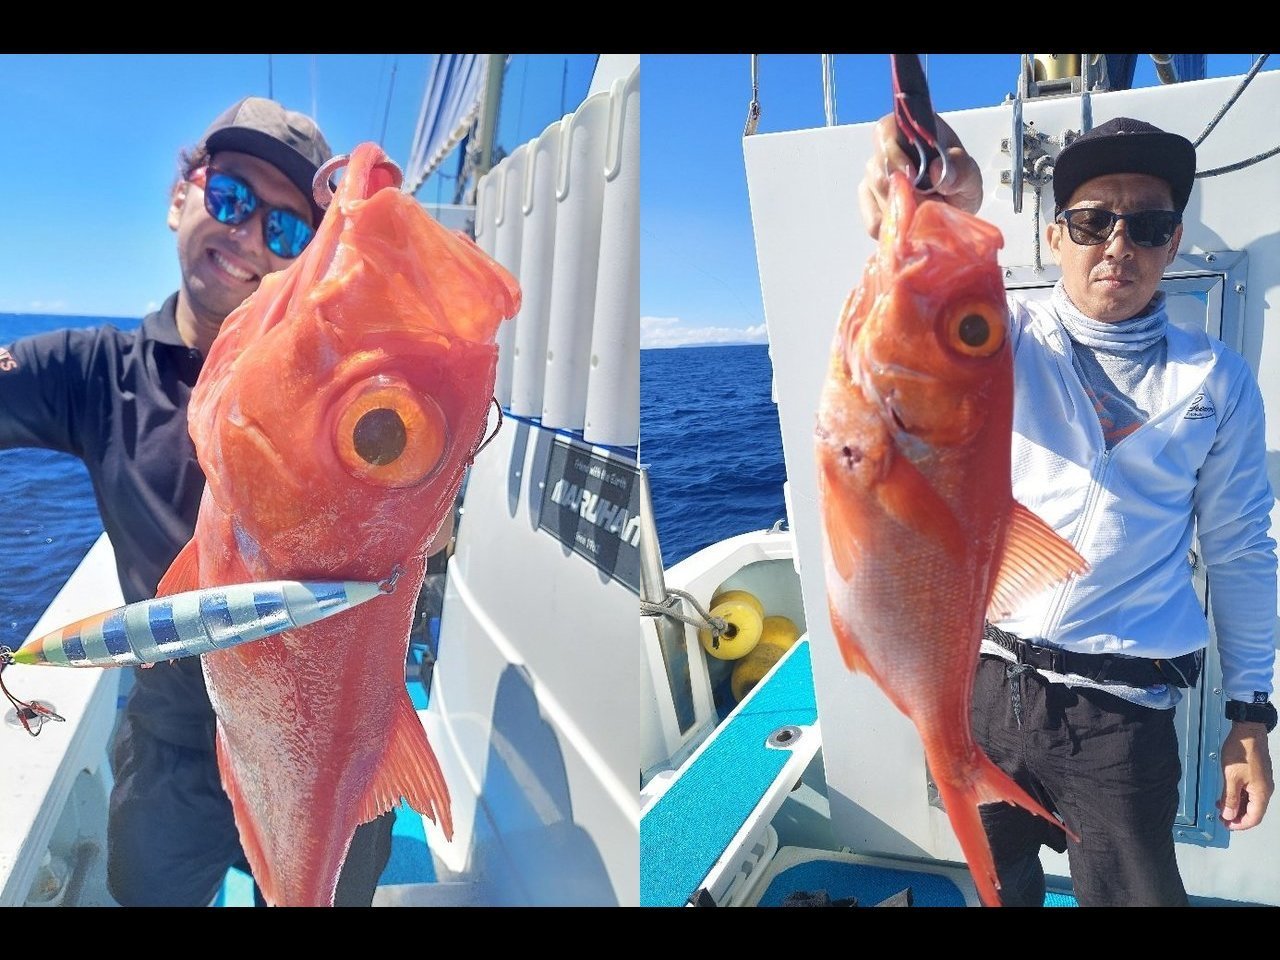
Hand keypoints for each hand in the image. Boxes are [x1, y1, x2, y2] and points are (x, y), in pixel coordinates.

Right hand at [857, 114, 983, 239]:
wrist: (953, 211)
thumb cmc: (959, 185)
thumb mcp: (970, 176)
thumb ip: (959, 169)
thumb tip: (935, 168)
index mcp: (911, 132)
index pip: (886, 131)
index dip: (894, 154)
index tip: (912, 176)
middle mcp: (887, 151)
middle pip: (877, 169)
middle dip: (901, 192)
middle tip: (927, 205)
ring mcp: (875, 177)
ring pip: (873, 195)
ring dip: (899, 210)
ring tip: (924, 215)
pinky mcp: (870, 204)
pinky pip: (872, 220)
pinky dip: (891, 228)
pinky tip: (908, 227)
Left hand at [1216, 721, 1273, 829]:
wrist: (1248, 732)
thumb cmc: (1241, 753)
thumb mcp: (1231, 777)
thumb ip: (1229, 798)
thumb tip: (1228, 816)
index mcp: (1261, 793)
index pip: (1254, 818)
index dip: (1240, 824)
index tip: (1225, 824)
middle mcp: (1265, 790)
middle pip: (1253, 811)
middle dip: (1237, 816)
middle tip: (1220, 817)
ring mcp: (1261, 783)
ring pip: (1250, 802)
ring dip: (1236, 806)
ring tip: (1219, 807)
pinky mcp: (1256, 776)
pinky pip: (1249, 792)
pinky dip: (1238, 796)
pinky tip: (1225, 795)